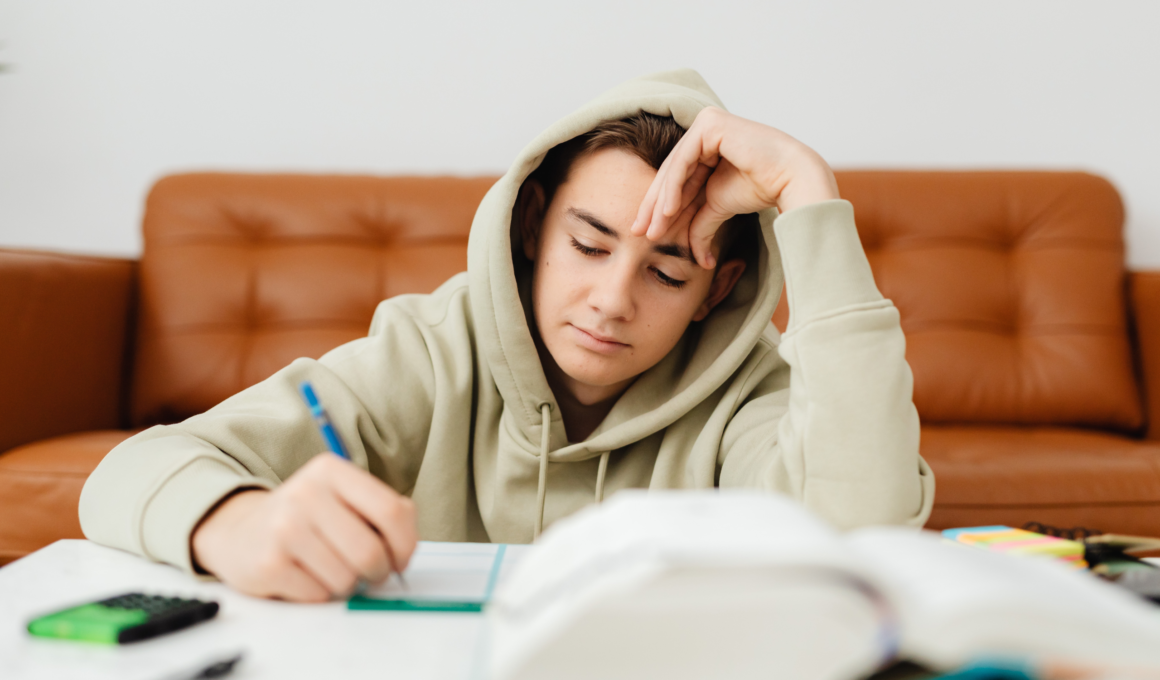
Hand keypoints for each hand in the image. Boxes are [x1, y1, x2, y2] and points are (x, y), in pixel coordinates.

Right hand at [191, 454, 416, 601]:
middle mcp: (306, 494)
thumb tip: (404, 547)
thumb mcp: (341, 497)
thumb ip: (381, 510)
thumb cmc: (305, 517)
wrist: (239, 530)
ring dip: (348, 583)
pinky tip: (306, 575)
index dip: (405, 544)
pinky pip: (318, 595)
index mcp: (332, 471)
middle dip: (379, 571)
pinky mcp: (268, 564)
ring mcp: (284, 528)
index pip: (392, 511)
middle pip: (370, 551)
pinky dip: (320, 593)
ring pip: (346, 577)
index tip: (400, 558)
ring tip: (331, 569)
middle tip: (372, 573)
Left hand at [631, 106, 839, 268]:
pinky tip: (666, 210)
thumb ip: (700, 225)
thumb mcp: (718, 207)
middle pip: (671, 174)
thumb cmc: (761, 188)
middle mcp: (703, 132)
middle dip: (653, 207)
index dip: (658, 208)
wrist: (789, 178)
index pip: (675, 179)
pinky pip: (684, 160)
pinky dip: (673, 187)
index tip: (645, 233)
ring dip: (660, 202)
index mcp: (705, 147)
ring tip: (653, 229)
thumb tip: (696, 258)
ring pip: (674, 168)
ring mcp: (706, 124)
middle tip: (638, 232)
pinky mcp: (710, 124)